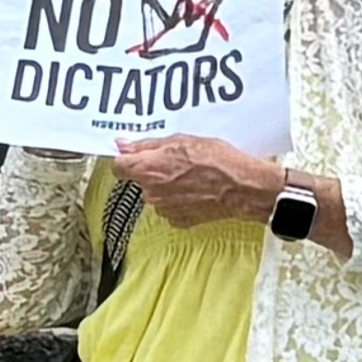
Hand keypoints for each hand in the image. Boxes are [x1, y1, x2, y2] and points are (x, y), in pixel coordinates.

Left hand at [109, 133, 286, 228]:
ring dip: (167, 185)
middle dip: (152, 171)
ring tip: (191, 175)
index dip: (126, 159)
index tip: (134, 155)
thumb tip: (123, 145)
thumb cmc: (217, 161)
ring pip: (156, 193)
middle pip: (139, 180)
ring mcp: (165, 209)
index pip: (118, 167)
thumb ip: (146, 145)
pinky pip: (171, 207)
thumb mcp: (179, 141)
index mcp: (147, 171)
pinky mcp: (179, 220)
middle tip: (175, 162)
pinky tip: (196, 190)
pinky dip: (179, 199)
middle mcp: (151, 193)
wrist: (244, 188)